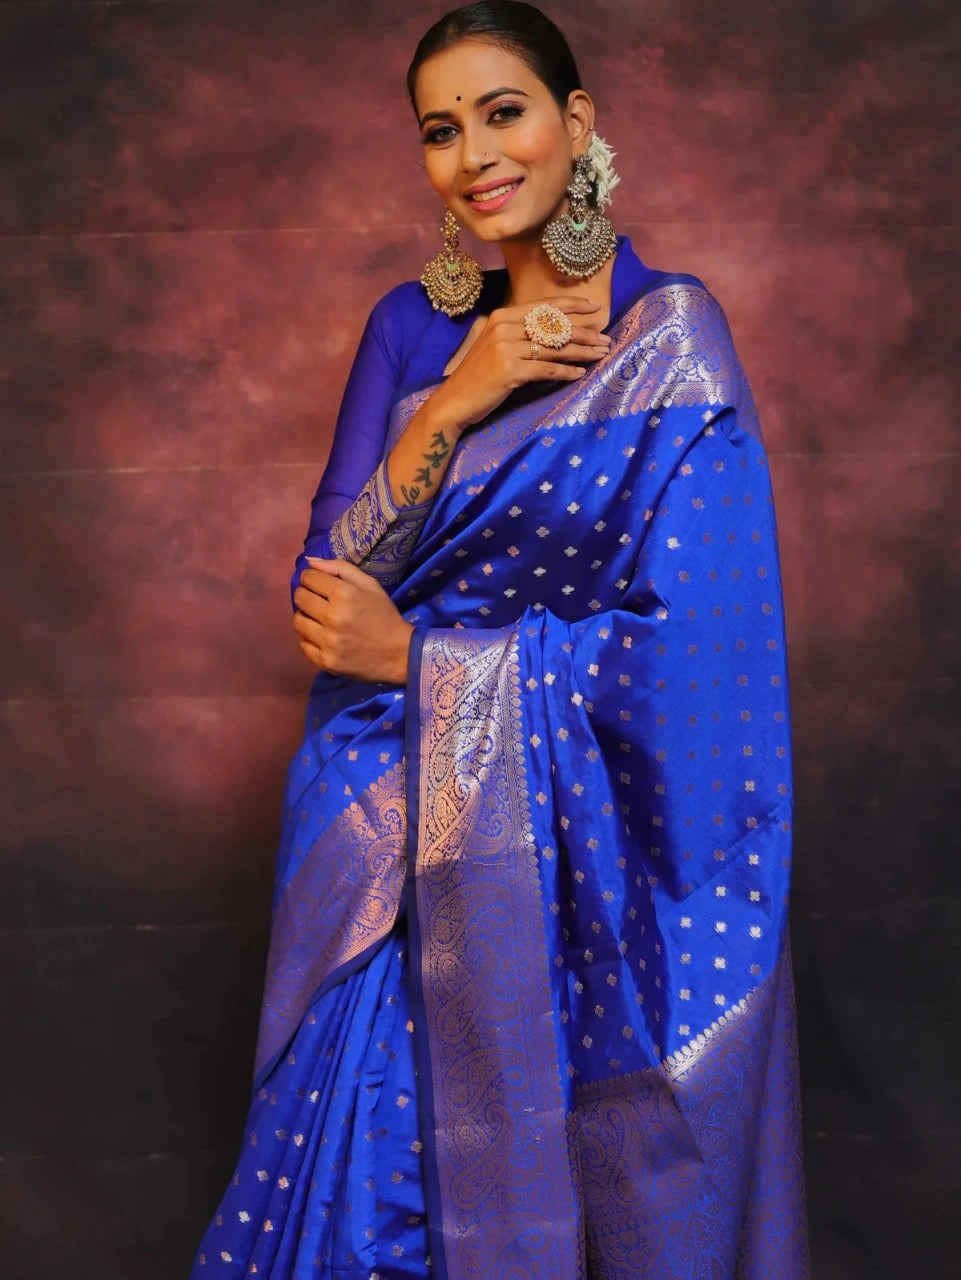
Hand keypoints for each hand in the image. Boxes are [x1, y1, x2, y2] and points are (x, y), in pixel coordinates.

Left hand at [293, 558, 413, 683]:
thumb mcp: (370, 585)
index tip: (318, 583)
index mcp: (344, 594)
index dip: (310, 578)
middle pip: (299, 598)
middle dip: (306, 594)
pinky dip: (309, 638)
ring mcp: (327, 642)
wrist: (399, 654)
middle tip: (317, 600)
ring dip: (305, 616)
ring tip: (319, 618)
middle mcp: (332, 617)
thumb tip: (309, 561)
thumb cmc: (384, 615)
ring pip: (297, 621)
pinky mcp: (325, 661)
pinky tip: (322, 636)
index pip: (308, 578)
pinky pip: (303, 644)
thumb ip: (339, 568)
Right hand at [433, 295, 610, 432]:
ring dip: (581, 352)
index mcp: (502, 316)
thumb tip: (558, 332)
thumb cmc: (480, 376)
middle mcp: (504, 327)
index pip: (545, 306)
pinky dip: (565, 373)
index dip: (572, 305)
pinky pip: (546, 370)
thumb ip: (521, 334)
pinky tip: (579, 374)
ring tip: (600, 355)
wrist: (454, 401)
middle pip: (554, 327)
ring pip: (554, 348)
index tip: (595, 308)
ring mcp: (505, 349)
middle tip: (605, 340)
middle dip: (584, 333)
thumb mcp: (498, 346)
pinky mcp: (509, 371)